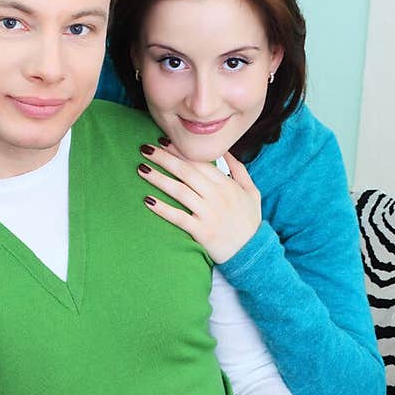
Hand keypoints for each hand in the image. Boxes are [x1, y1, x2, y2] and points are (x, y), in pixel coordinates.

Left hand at [137, 142, 261, 262]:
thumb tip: (226, 152)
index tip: (163, 142)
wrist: (252, 252)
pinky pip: (178, 217)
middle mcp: (217, 196)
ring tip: (142, 169)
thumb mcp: (252, 192)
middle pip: (186, 171)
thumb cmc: (249, 222)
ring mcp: (209, 213)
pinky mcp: (202, 231)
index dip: (180, 151)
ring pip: (179, 191)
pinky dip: (162, 209)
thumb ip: (239, 170)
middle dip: (164, 158)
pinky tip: (147, 200)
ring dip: (158, 179)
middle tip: (145, 149)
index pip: (199, 162)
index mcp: (226, 184)